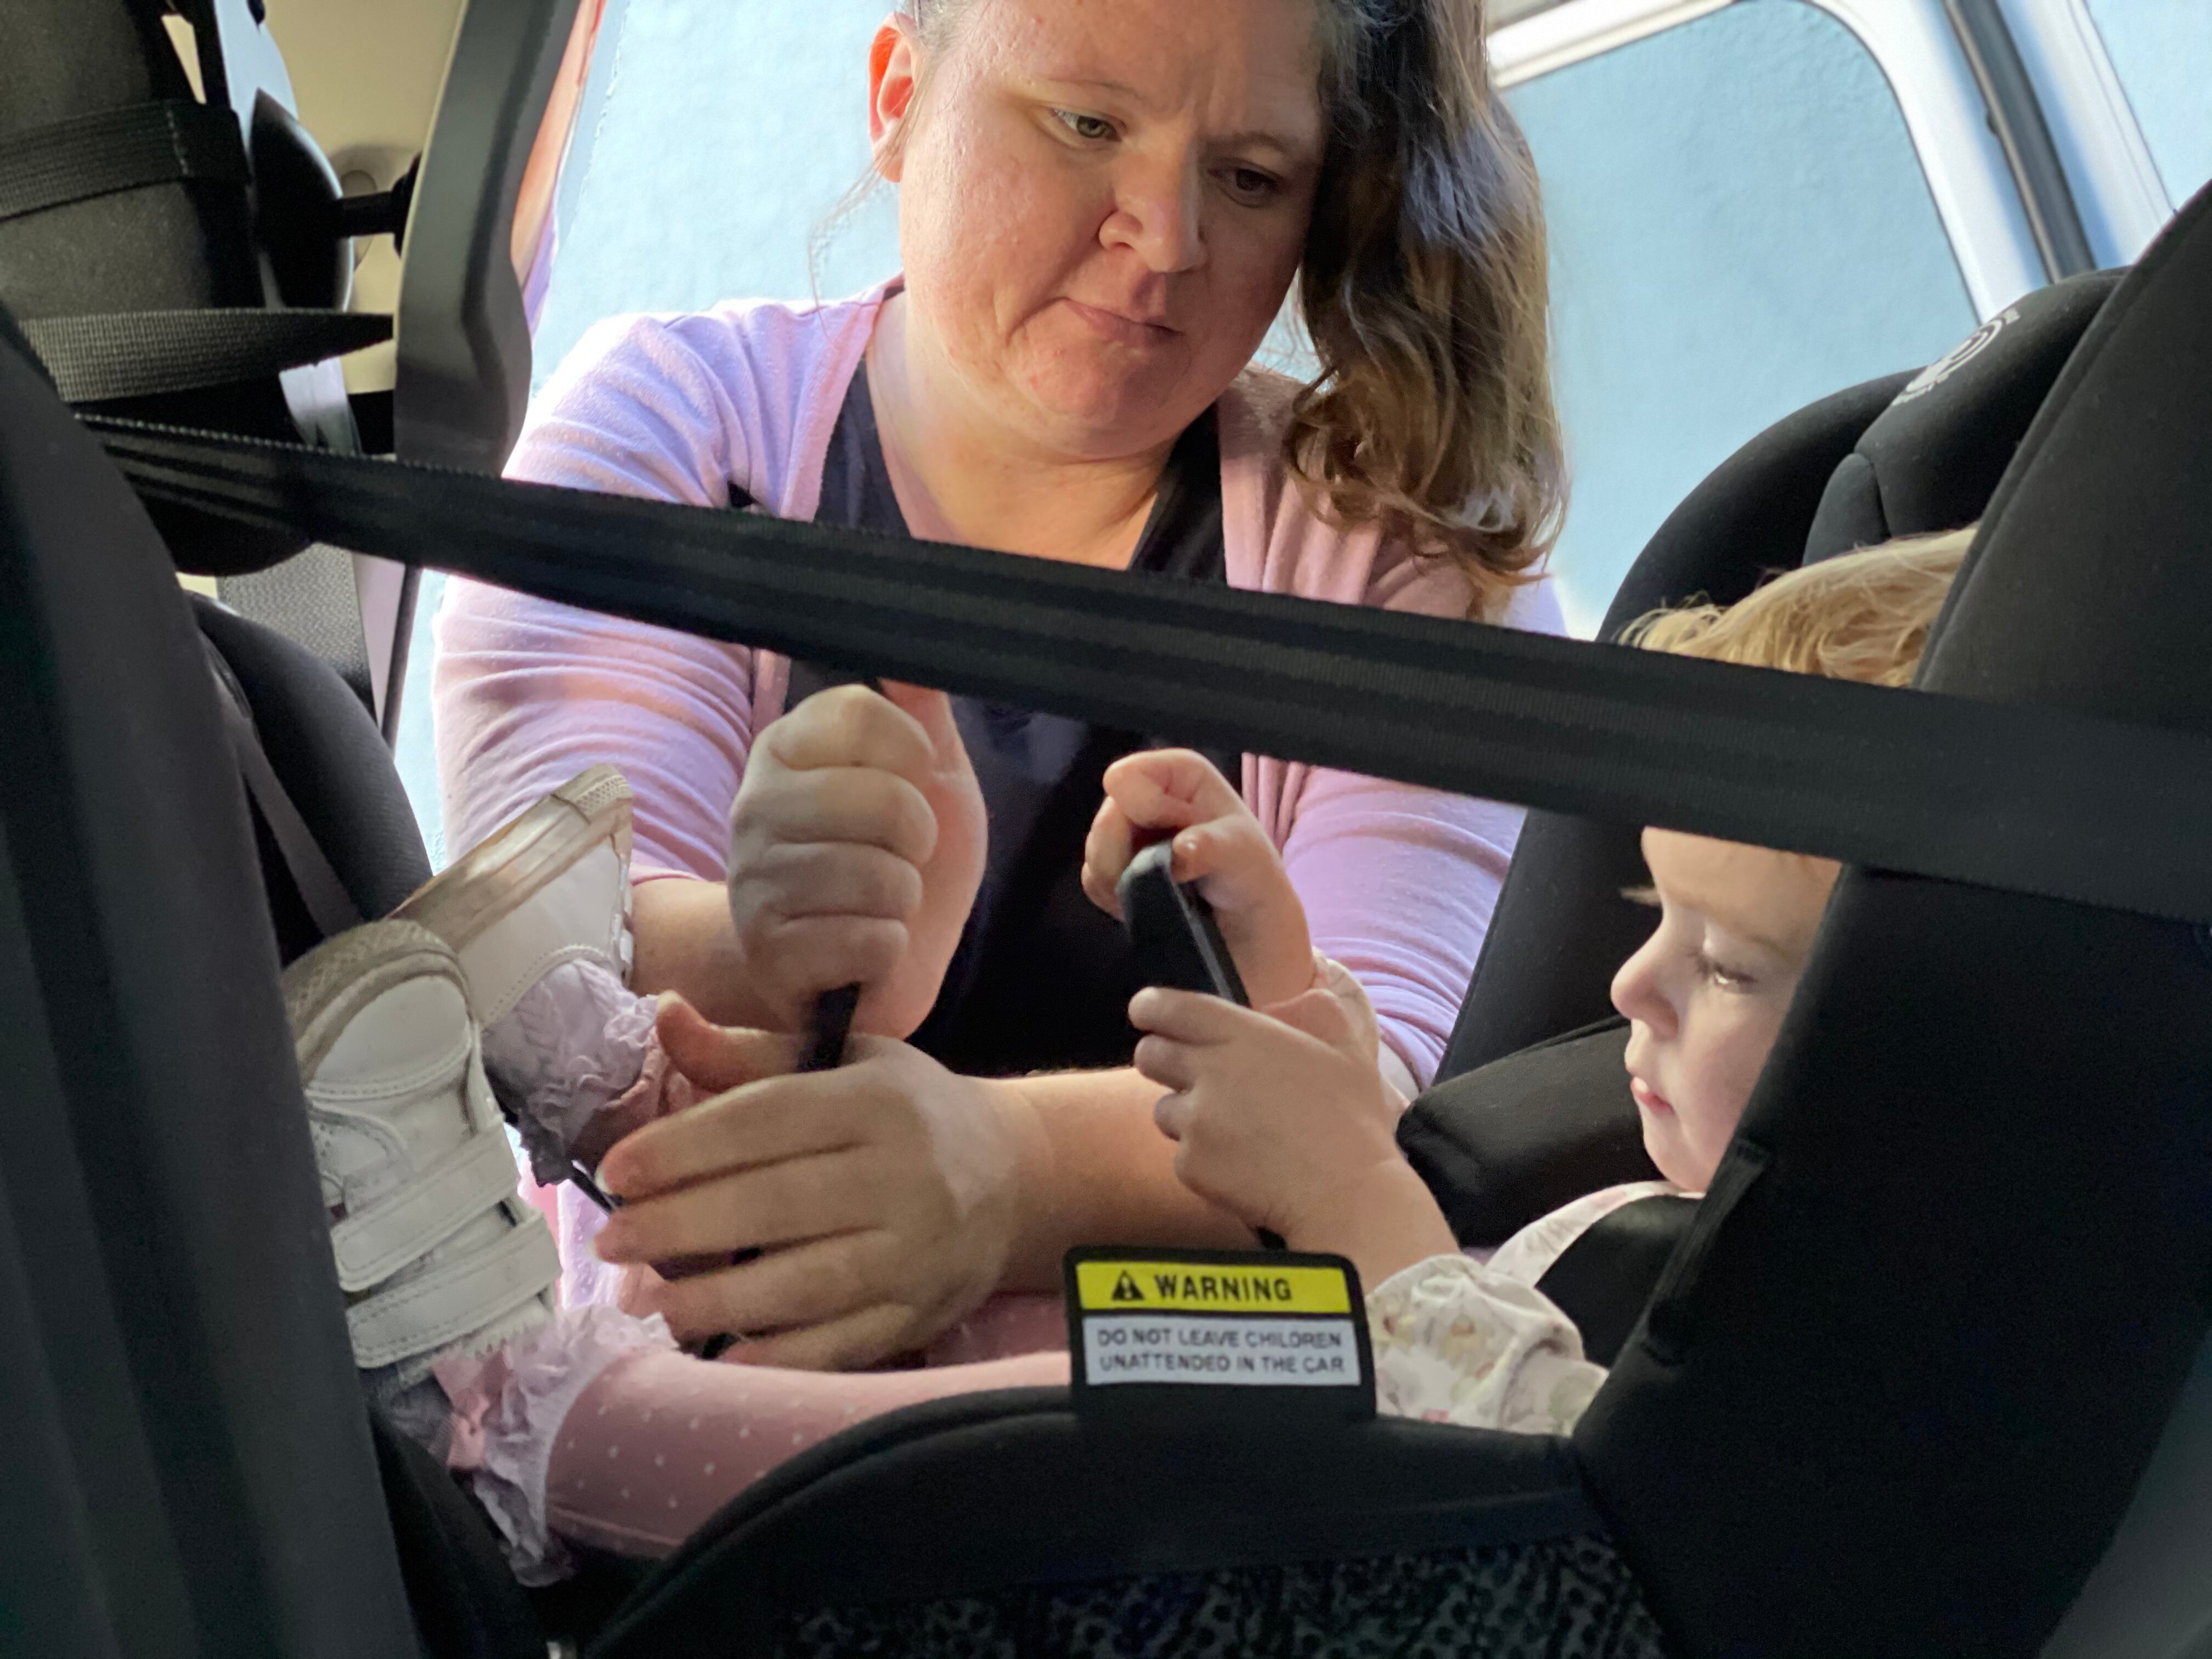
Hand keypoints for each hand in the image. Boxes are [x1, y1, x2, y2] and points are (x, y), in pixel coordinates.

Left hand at [589, 998, 1036, 1368]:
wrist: (1015, 1174)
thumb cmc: (906, 1112)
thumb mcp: (844, 1062)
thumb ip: (749, 1052)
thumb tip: (665, 1014)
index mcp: (878, 1100)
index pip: (765, 1121)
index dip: (682, 1146)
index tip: (616, 1171)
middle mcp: (904, 1174)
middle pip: (776, 1204)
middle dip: (680, 1224)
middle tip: (611, 1239)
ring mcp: (917, 1250)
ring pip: (806, 1281)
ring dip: (716, 1296)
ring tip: (647, 1296)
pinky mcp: (923, 1310)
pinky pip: (844, 1342)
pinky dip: (782, 1354)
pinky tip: (725, 1354)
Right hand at [725, 681, 983, 1038]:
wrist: (860, 962)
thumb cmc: (894, 858)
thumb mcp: (927, 777)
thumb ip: (921, 711)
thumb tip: (917, 645)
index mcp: (784, 749)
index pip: (859, 712)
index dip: (913, 754)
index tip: (912, 783)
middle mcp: (753, 805)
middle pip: (882, 799)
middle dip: (918, 839)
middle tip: (899, 857)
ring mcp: (752, 880)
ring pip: (880, 876)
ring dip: (903, 900)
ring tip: (877, 903)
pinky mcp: (768, 952)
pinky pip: (871, 940)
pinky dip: (887, 951)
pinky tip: (861, 948)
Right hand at [1081, 748, 1312, 1007]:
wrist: (1245, 924)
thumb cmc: (1250, 874)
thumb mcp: (1242, 854)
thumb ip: (1210, 847)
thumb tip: (1178, 853)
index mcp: (1176, 774)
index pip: (1125, 778)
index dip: (1143, 811)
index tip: (1178, 837)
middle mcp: (1146, 795)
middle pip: (1104, 818)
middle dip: (1129, 852)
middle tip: (1171, 875)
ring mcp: (1127, 832)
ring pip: (1095, 852)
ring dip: (1123, 879)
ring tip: (1165, 892)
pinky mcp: (1115, 867)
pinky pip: (1093, 880)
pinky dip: (1116, 897)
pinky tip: (1147, 902)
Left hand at [1131, 961, 1452, 1286]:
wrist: (1348, 1194)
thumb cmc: (1353, 1121)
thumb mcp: (1345, 1050)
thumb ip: (1316, 1013)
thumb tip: (1313, 984)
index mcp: (1242, 1035)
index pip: (1164, 1007)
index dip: (1150, 1007)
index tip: (1149, 1013)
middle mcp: (1208, 1073)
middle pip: (1148, 1055)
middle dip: (1163, 1059)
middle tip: (1193, 1074)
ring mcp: (1195, 1122)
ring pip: (1164, 1110)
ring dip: (1187, 1115)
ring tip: (1235, 1129)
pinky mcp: (1191, 1167)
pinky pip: (1182, 1156)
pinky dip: (1203, 1159)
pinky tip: (1243, 1165)